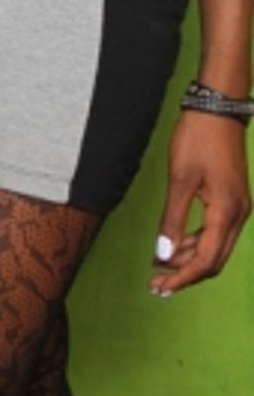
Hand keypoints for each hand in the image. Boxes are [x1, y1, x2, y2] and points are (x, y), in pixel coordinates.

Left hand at [149, 112, 250, 295]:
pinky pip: (216, 232)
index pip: (206, 261)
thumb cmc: (198, 137)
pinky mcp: (232, 199)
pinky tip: (176, 244)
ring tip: (161, 265)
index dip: (182, 278)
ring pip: (215, 247)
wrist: (218, 108)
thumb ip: (172, 219)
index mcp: (227, 212)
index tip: (160, 287)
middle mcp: (238, 215)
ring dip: (189, 259)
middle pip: (214, 260)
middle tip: (157, 284)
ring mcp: (237, 207)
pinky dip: (196, 242)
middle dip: (186, 274)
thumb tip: (163, 254)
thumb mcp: (180, 178)